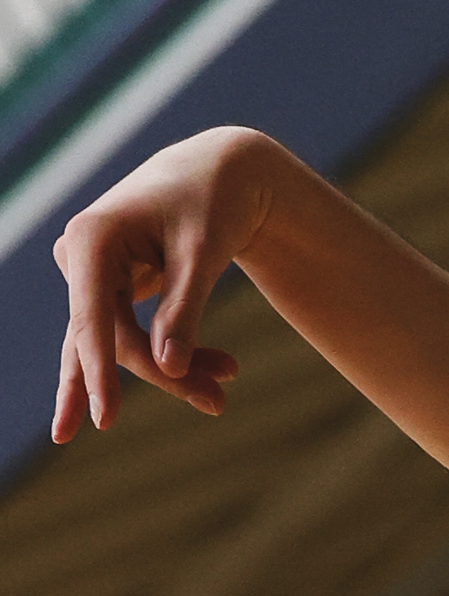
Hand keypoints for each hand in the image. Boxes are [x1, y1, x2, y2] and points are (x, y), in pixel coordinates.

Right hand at [51, 126, 266, 441]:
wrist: (220, 174)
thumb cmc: (213, 203)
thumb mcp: (204, 255)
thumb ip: (184, 310)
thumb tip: (168, 366)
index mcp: (92, 238)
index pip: (92, 321)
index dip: (100, 374)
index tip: (104, 421)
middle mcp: (78, 256)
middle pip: (111, 338)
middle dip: (164, 373)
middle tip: (219, 402)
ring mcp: (89, 275)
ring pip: (121, 343)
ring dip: (171, 370)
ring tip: (221, 394)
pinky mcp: (108, 289)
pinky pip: (128, 335)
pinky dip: (168, 357)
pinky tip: (206, 380)